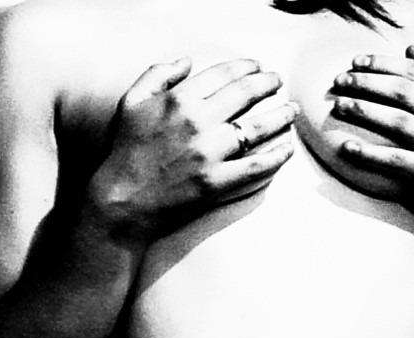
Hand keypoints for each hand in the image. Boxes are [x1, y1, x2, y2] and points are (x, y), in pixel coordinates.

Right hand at [88, 57, 297, 241]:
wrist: (121, 201)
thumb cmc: (125, 152)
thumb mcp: (131, 103)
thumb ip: (158, 74)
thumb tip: (187, 61)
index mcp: (179, 99)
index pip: (223, 74)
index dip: (246, 66)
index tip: (257, 66)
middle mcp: (198, 122)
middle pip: (246, 94)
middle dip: (268, 83)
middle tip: (278, 82)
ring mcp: (209, 153)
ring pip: (258, 127)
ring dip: (281, 115)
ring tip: (292, 110)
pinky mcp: (217, 181)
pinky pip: (257, 166)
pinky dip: (277, 156)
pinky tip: (288, 148)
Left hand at [331, 46, 413, 222]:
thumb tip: (411, 47)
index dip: (382, 63)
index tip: (355, 61)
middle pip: (403, 92)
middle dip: (367, 83)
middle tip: (339, 80)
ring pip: (397, 122)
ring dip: (364, 111)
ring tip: (339, 105)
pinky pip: (394, 159)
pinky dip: (368, 153)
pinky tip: (346, 146)